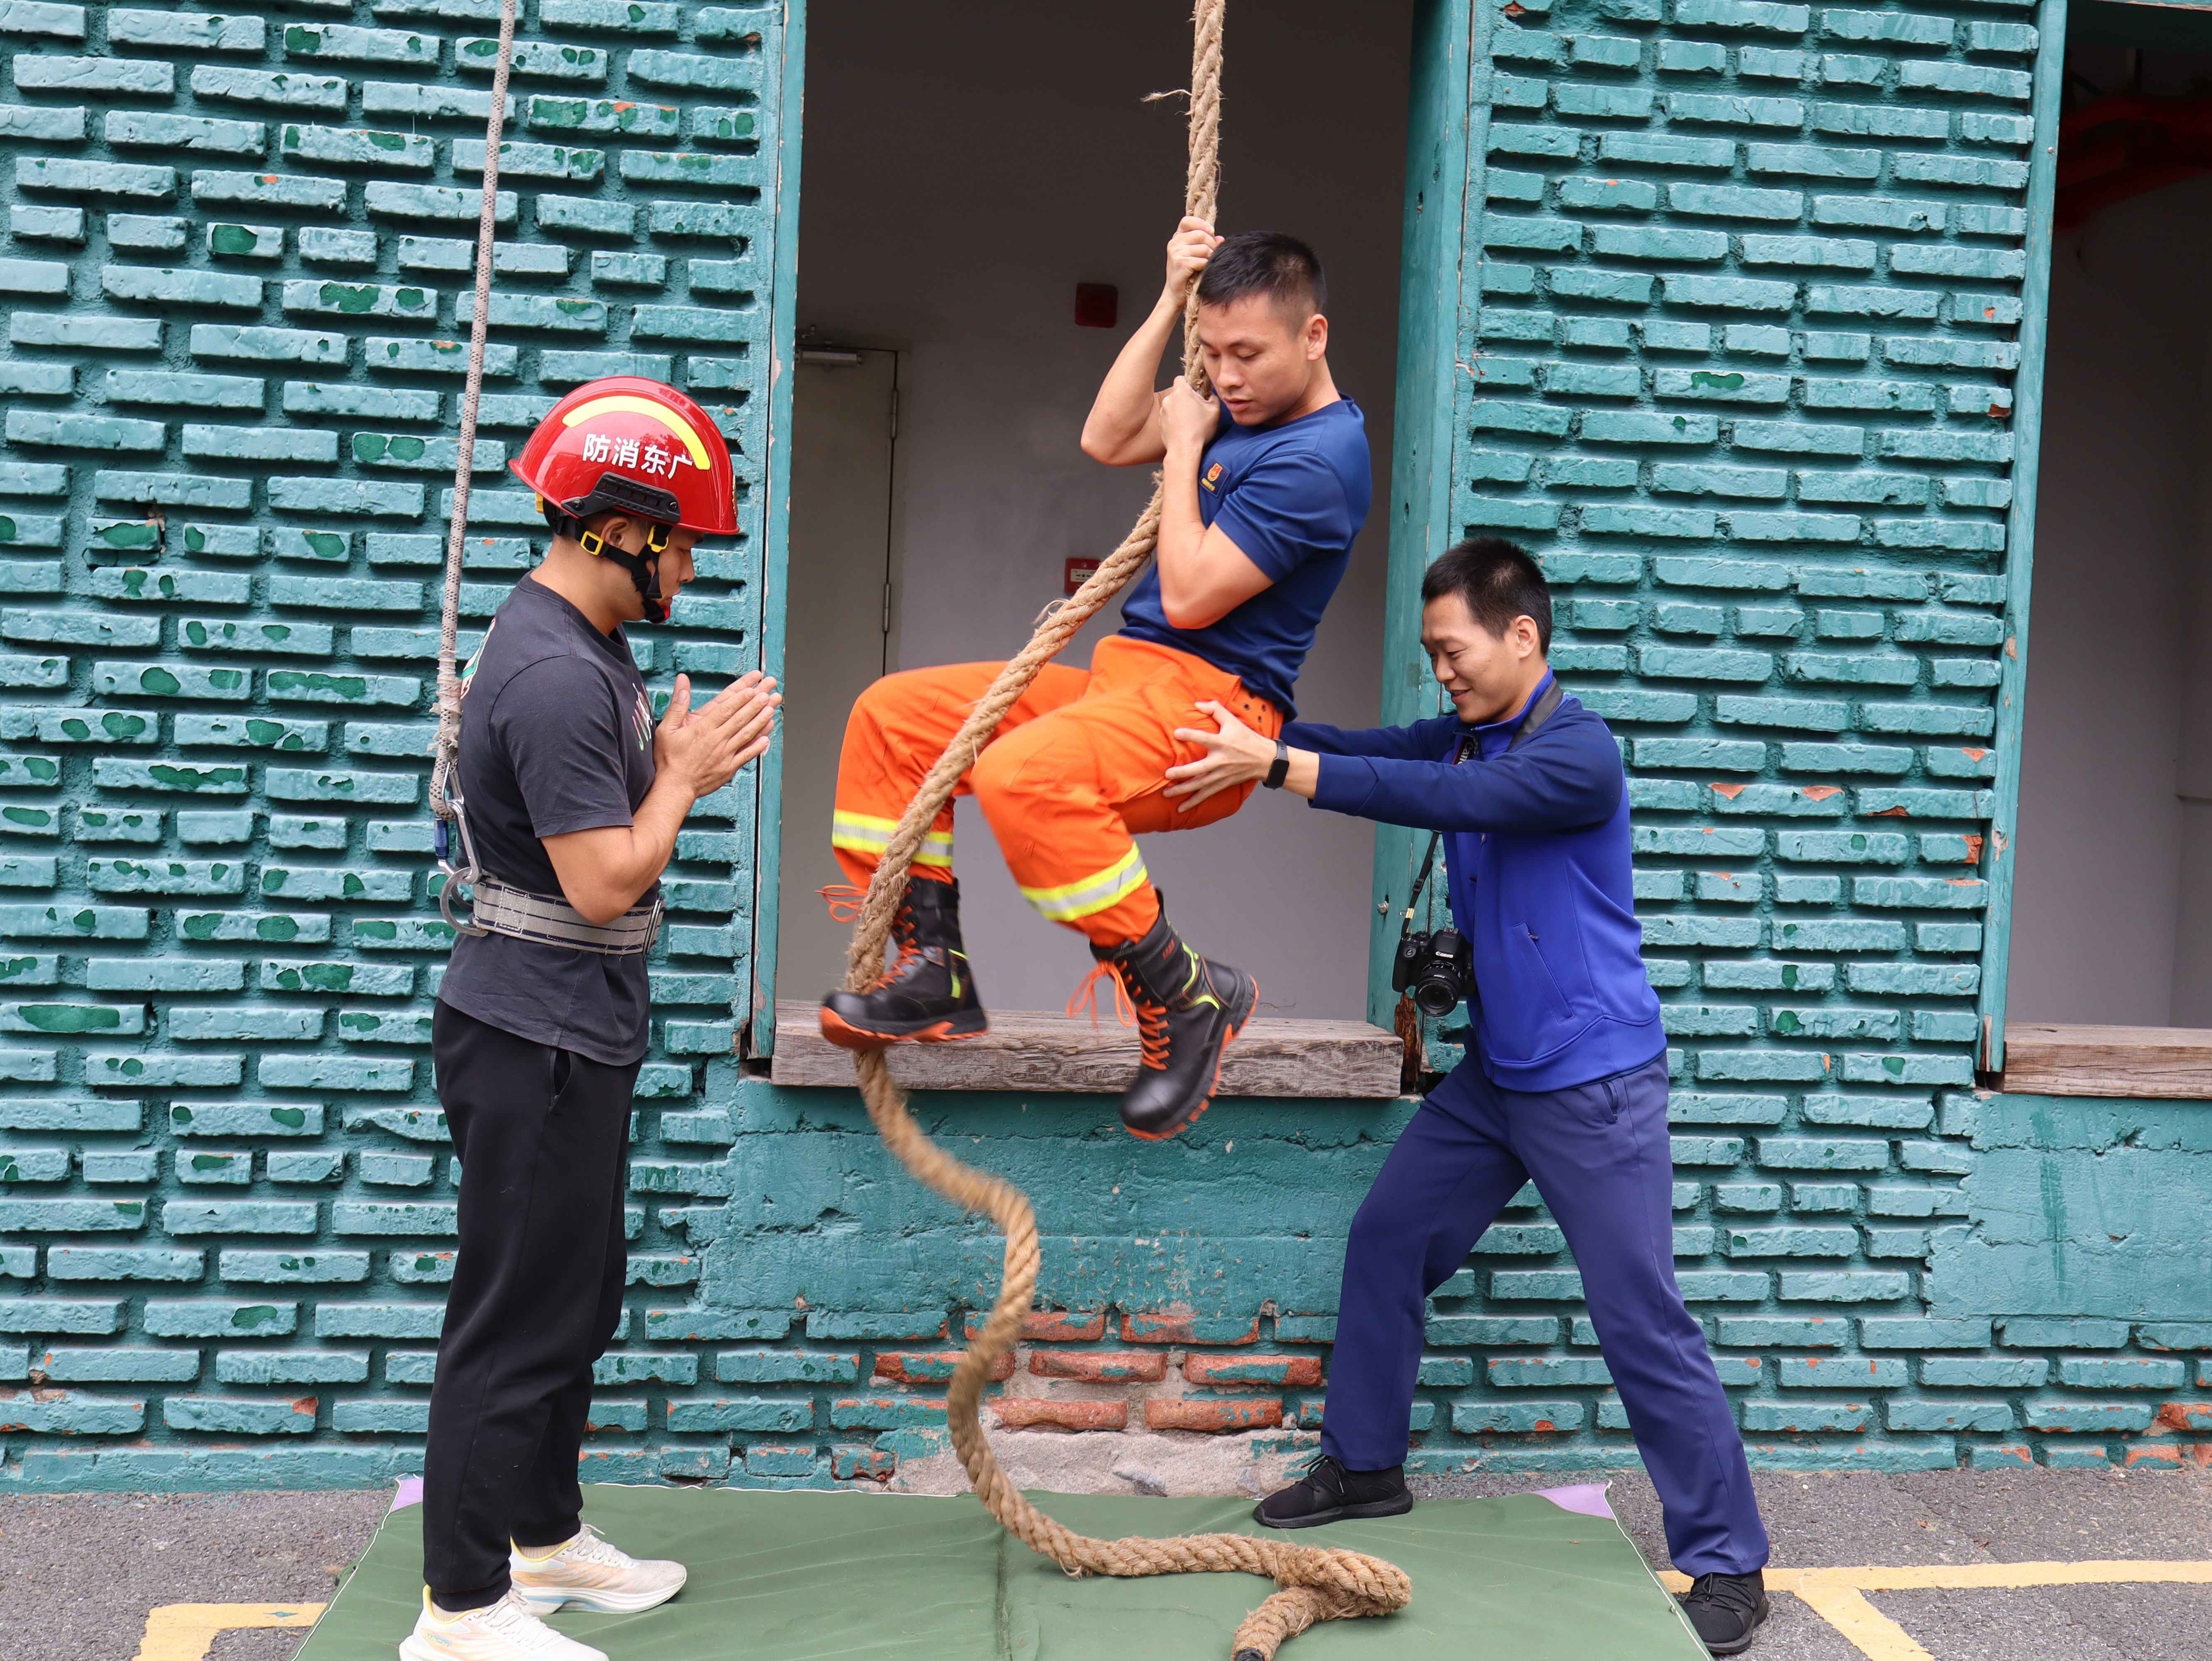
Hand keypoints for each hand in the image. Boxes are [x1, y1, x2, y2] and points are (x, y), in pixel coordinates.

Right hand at [654, 670, 780, 799]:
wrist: (674, 786)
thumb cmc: (669, 759)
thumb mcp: (666, 728)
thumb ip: (678, 704)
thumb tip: (682, 681)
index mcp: (702, 729)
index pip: (725, 709)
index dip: (740, 698)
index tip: (752, 688)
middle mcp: (716, 740)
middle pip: (740, 719)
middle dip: (755, 705)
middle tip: (768, 694)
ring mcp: (725, 755)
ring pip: (746, 734)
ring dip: (760, 721)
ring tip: (772, 710)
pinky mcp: (729, 768)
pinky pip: (747, 755)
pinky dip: (758, 747)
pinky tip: (767, 738)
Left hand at [1160, 375, 1218, 459]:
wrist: (1184, 450)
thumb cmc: (1199, 430)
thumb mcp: (1215, 411)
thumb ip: (1213, 398)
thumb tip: (1210, 396)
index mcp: (1181, 392)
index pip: (1181, 378)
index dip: (1188, 383)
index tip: (1195, 391)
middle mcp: (1169, 399)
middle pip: (1177, 393)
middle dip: (1186, 398)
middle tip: (1196, 409)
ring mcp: (1162, 412)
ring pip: (1172, 405)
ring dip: (1180, 409)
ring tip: (1190, 421)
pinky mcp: (1160, 423)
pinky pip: (1168, 416)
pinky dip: (1175, 420)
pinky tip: (1183, 428)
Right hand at [1163, 214, 1221, 298]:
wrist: (1175, 295)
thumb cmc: (1186, 275)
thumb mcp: (1195, 256)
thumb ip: (1206, 244)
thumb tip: (1220, 239)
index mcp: (1177, 238)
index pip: (1188, 220)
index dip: (1201, 224)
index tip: (1211, 231)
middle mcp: (1174, 243)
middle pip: (1201, 234)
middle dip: (1211, 245)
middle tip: (1211, 256)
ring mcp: (1176, 252)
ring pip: (1204, 248)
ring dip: (1209, 258)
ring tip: (1205, 266)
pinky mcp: (1181, 263)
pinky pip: (1202, 260)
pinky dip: (1205, 267)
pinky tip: (1201, 272)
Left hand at [1165, 700, 1274, 811]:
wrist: (1264, 759)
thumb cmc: (1246, 738)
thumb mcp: (1233, 720)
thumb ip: (1216, 709)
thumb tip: (1197, 703)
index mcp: (1223, 743)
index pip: (1205, 739)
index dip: (1191, 735)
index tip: (1177, 733)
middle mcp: (1221, 761)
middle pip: (1199, 768)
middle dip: (1183, 773)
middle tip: (1167, 774)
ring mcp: (1221, 775)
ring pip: (1200, 785)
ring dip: (1182, 790)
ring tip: (1166, 793)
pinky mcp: (1222, 784)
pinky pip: (1206, 795)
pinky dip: (1193, 802)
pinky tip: (1181, 808)